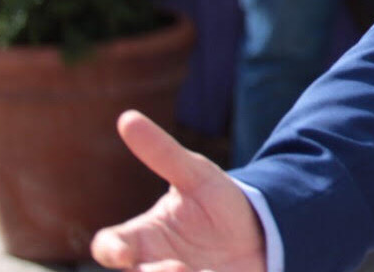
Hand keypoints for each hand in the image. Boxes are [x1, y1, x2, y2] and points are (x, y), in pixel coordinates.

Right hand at [92, 110, 266, 271]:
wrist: (263, 229)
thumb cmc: (219, 202)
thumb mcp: (196, 175)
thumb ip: (162, 152)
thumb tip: (127, 117)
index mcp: (141, 238)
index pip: (110, 247)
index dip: (111, 250)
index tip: (122, 250)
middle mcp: (152, 264)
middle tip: (176, 268)